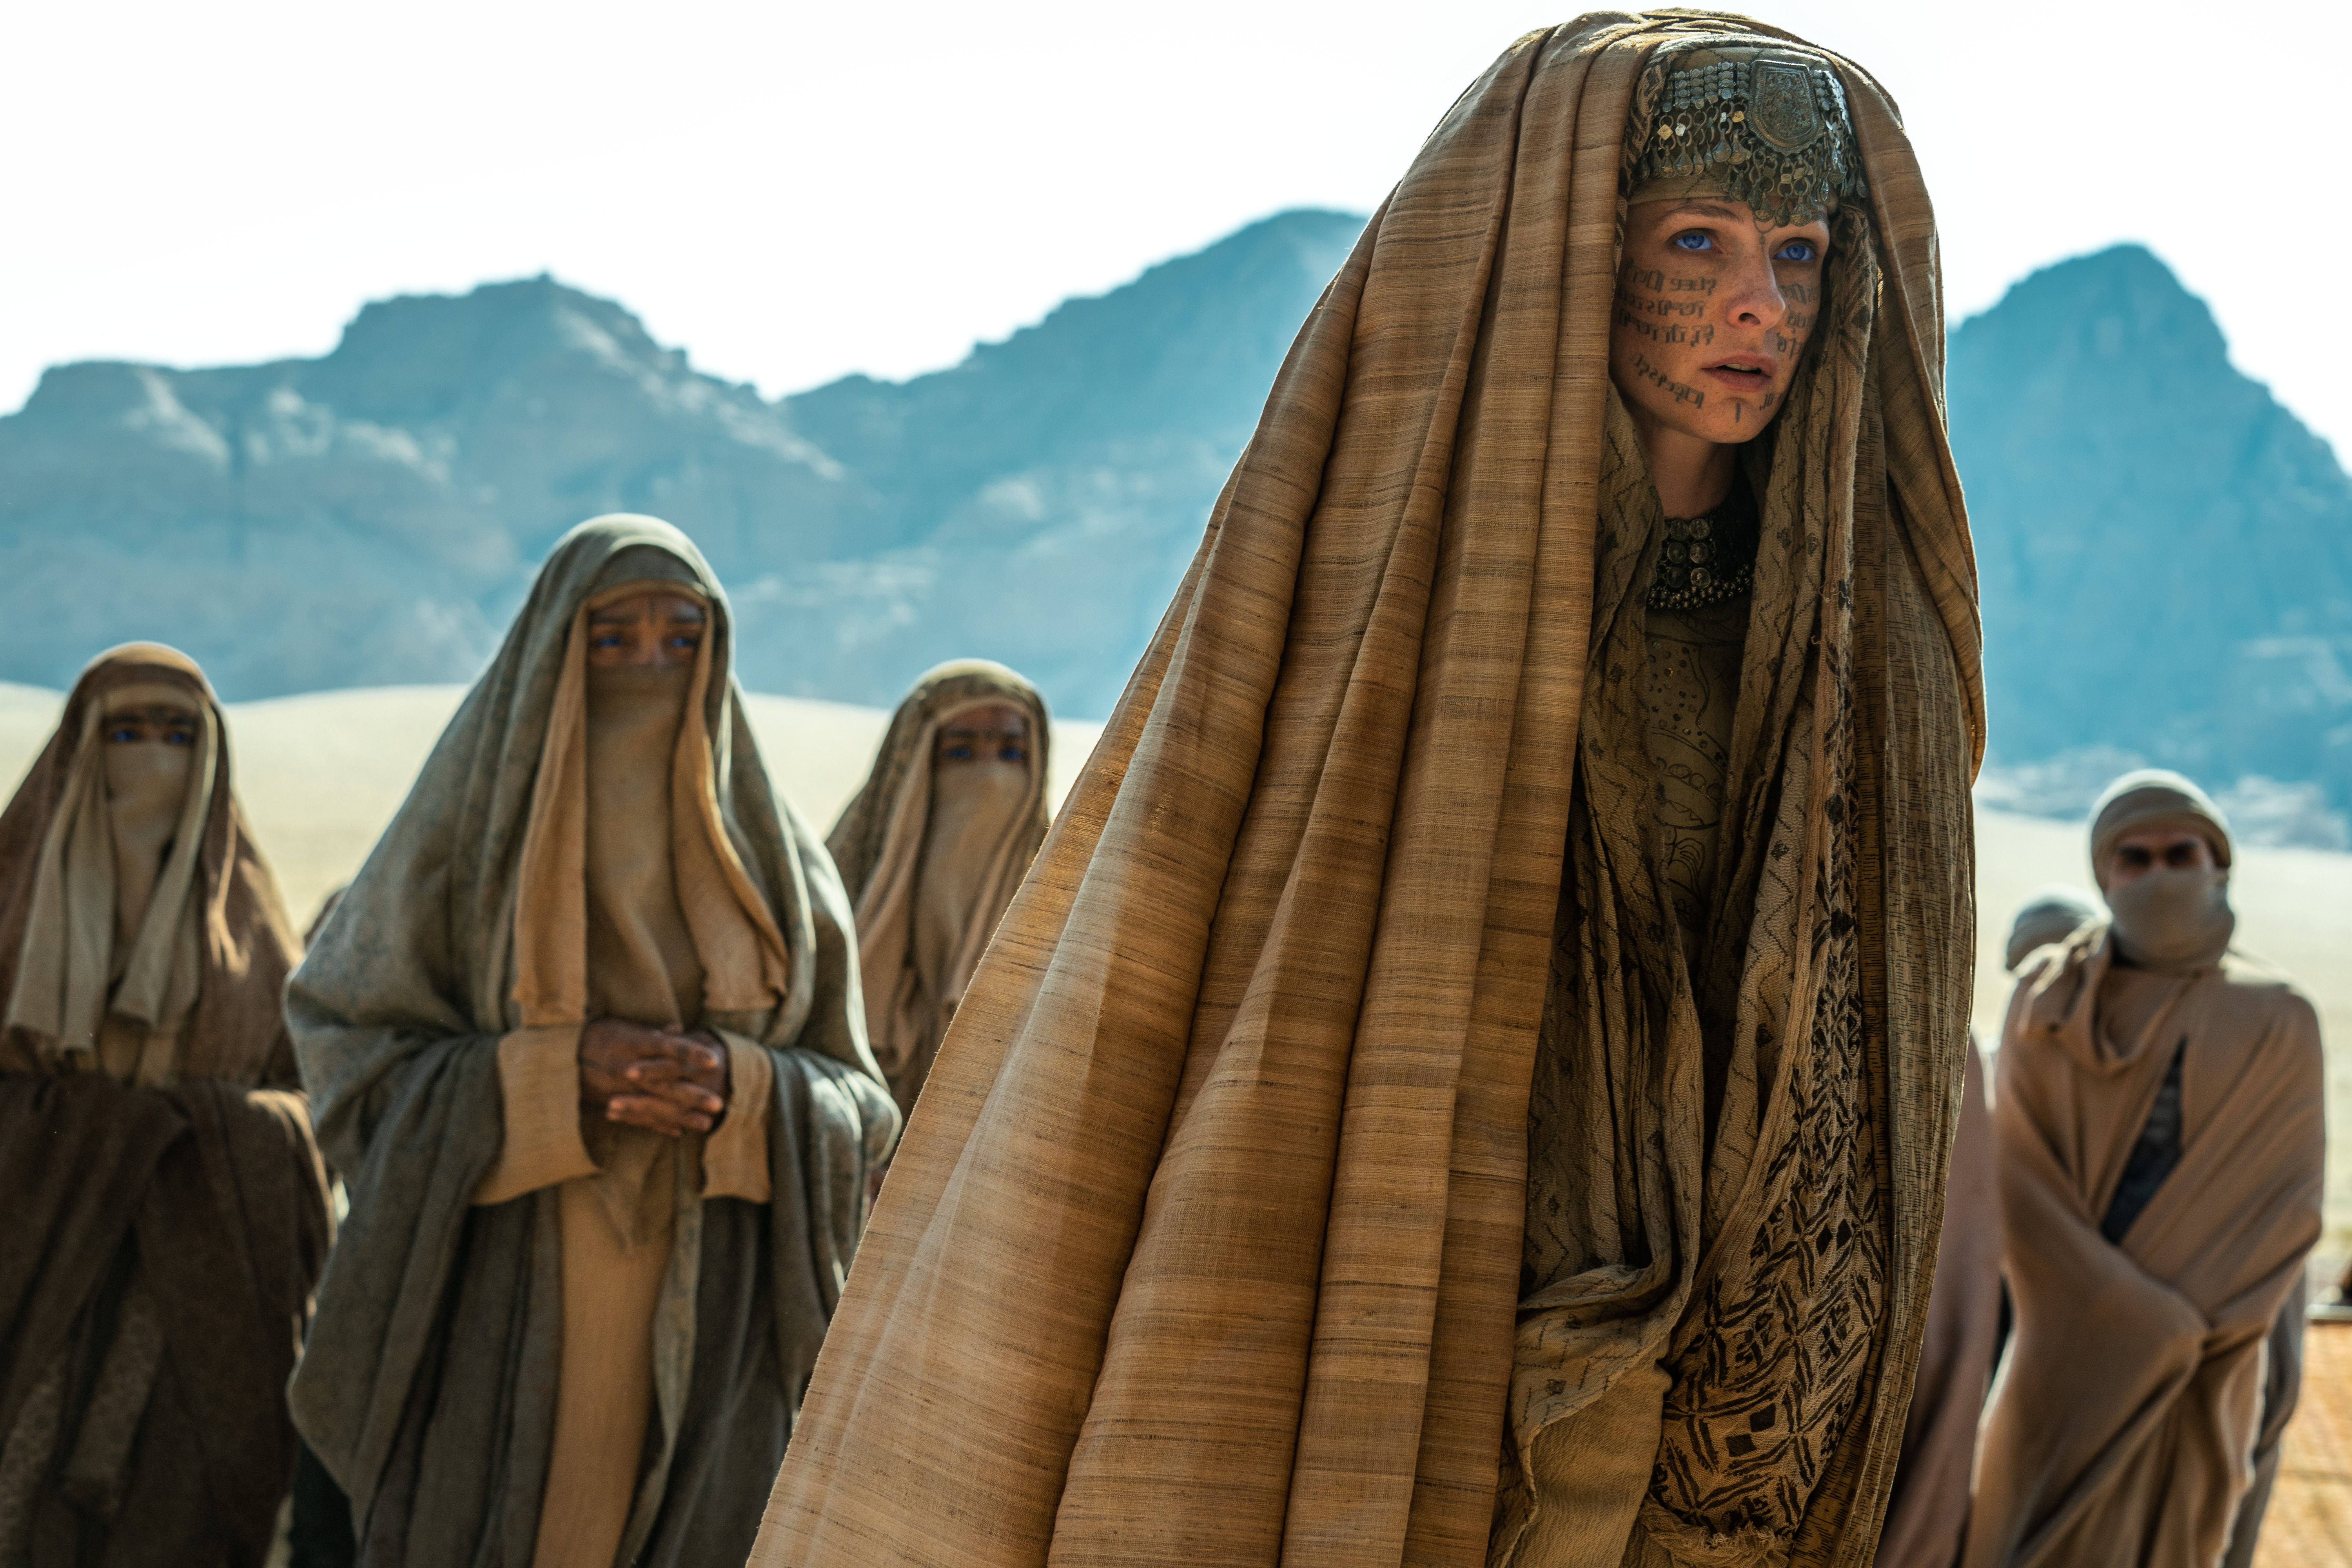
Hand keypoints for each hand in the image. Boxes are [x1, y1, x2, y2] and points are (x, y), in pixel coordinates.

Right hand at [578, 1019, 729, 1136]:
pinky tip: (678, 1132)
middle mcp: (629, 1068)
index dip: (692, 1054)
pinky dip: (658, 1125)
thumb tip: (678, 1028)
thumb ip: (652, 1032)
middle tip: (719, 1104)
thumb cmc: (596, 1036)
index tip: (714, 1061)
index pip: (669, 1048)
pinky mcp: (612, 1104)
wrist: (560, 1057)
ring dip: (681, 1116)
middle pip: (666, 1083)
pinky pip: (638, 1118)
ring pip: (655, 1105)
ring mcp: (621, 1089)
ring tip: (706, 1125)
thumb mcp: (623, 1027)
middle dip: (693, 1095)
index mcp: (634, 1043)